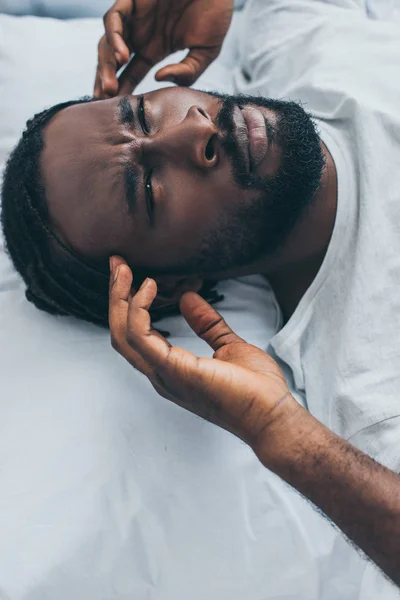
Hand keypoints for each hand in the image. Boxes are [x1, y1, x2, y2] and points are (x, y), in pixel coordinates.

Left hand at [94, 0, 233, 97]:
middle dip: (106, 82)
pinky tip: (122, 57)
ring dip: (105, 66)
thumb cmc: (215, 10)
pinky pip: (115, 19)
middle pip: (113, 63)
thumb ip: (188, 72)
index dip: (123, 91)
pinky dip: (114, 37)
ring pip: (107, 44)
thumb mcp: (206, 52)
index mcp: (154, 48)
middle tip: (105, 102)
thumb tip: (159, 79)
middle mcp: (140, 34)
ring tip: (110, 87)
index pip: (131, 74)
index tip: (118, 112)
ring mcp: (135, 17)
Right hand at [109, 257, 296, 448]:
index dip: (127, 305)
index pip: (135, 336)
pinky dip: (139, 309)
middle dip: (116, 297)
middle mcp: (161, 374)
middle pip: (121, 333)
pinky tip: (149, 288)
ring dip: (120, 299)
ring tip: (125, 271)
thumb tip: (188, 298)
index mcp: (171, 369)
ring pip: (124, 334)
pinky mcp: (174, 369)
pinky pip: (141, 336)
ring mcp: (164, 374)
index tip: (129, 275)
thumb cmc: (256, 388)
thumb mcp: (228, 345)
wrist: (272, 414)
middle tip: (116, 264)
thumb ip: (207, 324)